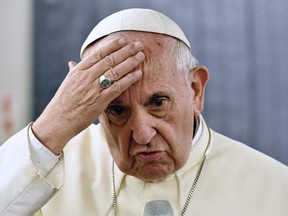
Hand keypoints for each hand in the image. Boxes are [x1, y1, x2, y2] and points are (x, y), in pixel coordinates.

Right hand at [32, 38, 144, 153]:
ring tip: (141, 56)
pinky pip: (117, 87)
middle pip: (110, 59)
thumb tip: (72, 63)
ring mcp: (93, 88)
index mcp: (78, 70)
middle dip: (126, 50)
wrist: (58, 121)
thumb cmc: (63, 103)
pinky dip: (129, 79)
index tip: (122, 40)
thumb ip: (73, 71)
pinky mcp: (100, 101)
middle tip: (138, 45)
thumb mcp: (67, 83)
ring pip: (115, 71)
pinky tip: (138, 74)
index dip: (112, 45)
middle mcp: (86, 76)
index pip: (98, 53)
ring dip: (130, 62)